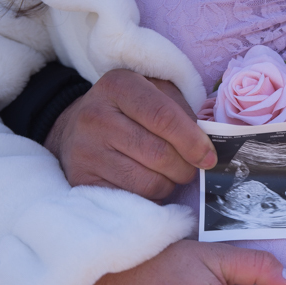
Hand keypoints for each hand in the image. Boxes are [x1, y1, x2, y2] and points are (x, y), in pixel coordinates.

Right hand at [44, 69, 216, 198]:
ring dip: (169, 183)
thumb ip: (183, 110)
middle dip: (185, 167)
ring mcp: (85, 150)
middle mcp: (96, 116)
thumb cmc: (128, 112)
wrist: (75, 131)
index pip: (163, 116)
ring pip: (149, 182)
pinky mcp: (82, 180)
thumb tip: (210, 144)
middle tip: (190, 167)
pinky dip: (150, 197)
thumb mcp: (154, 94)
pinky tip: (148, 184)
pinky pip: (133, 199)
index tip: (209, 157)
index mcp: (119, 85)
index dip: (193, 141)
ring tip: (167, 174)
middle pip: (159, 153)